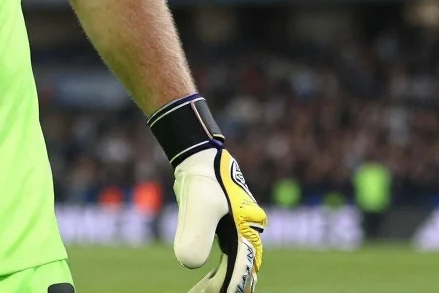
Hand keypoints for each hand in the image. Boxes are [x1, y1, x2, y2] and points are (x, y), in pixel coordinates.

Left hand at [172, 147, 265, 292]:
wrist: (201, 158)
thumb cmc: (202, 179)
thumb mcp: (198, 205)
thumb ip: (195, 232)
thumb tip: (189, 265)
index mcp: (248, 230)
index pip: (239, 268)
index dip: (226, 286)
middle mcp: (249, 233)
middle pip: (241, 270)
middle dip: (225, 287)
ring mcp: (241, 231)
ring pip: (236, 265)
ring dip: (221, 283)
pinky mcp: (229, 229)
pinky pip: (229, 257)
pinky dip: (219, 272)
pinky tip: (206, 283)